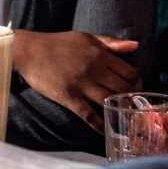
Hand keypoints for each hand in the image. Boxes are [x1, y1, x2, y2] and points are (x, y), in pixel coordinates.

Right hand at [12, 31, 140, 132]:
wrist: (30, 51)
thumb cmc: (59, 43)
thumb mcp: (87, 38)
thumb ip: (111, 43)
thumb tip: (136, 45)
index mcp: (100, 54)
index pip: (129, 72)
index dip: (137, 83)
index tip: (136, 90)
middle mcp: (94, 69)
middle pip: (123, 88)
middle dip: (131, 98)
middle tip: (132, 106)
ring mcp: (81, 84)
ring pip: (109, 101)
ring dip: (118, 110)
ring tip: (124, 118)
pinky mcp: (68, 97)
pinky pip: (89, 114)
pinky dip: (99, 124)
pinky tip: (106, 130)